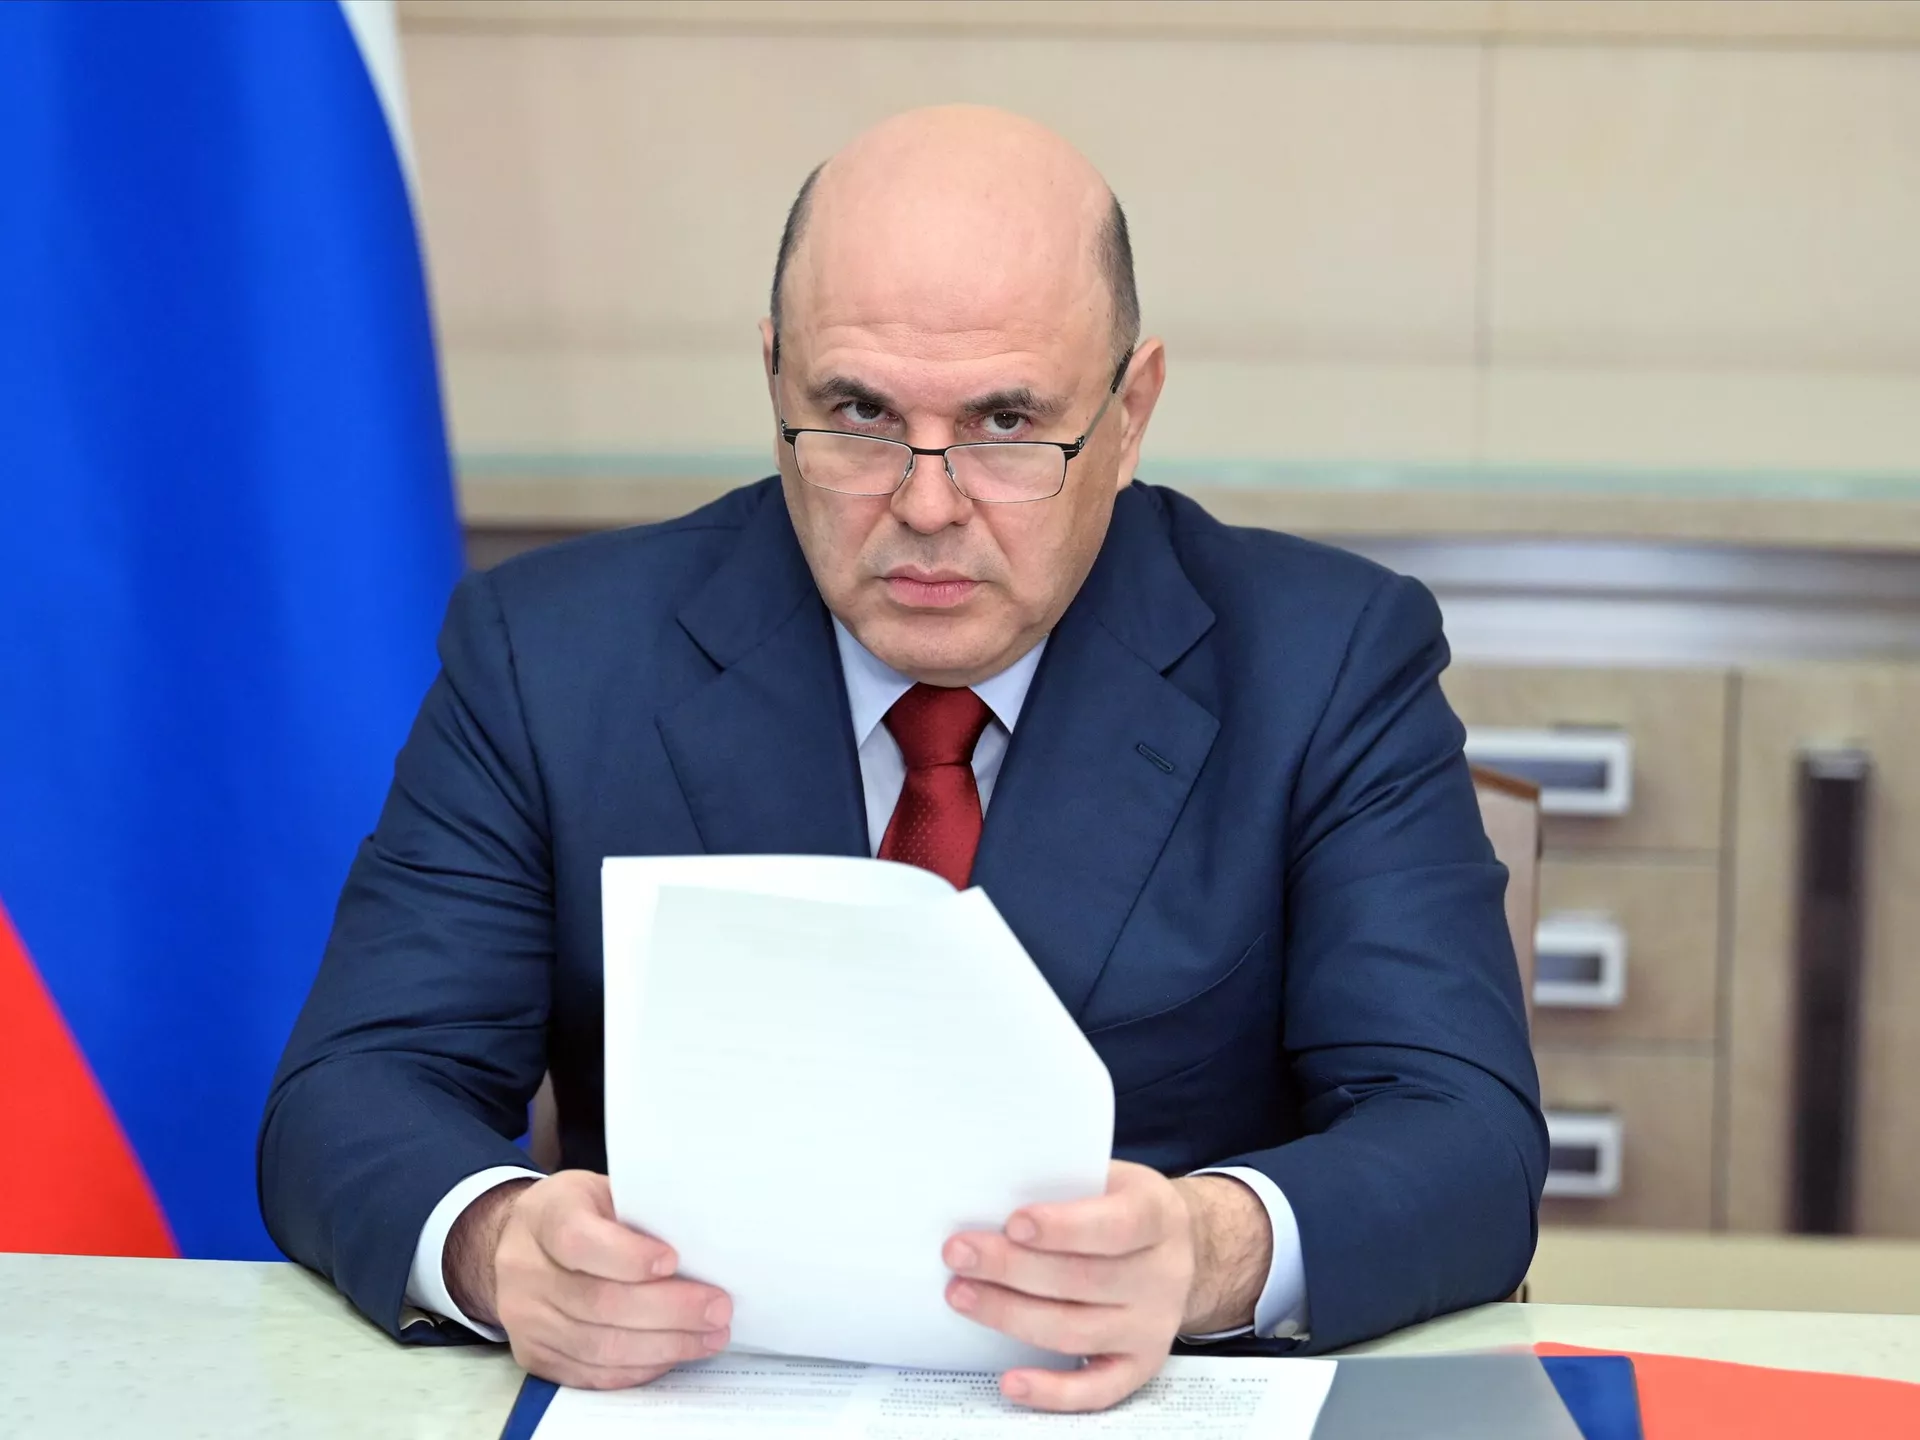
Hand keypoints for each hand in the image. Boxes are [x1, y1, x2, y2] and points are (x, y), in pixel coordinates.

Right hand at [445, 1170, 732, 1388]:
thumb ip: (639, 1213)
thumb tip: (702, 1246)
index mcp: (545, 1217)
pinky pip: (592, 1373)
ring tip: (710, 1337)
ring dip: (663, 1346)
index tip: (675, 1261)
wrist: (516, 1241)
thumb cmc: (577, 1211)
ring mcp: (526, 1319)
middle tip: (718, 1309)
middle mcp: (526, 1271)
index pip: (579, 1241)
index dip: (629, 1256)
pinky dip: (640, 1367)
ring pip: (599, 1346)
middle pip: (598, 1302)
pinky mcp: (534, 1355)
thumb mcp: (601, 1191)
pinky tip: (674, 1353)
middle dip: (668, 1310)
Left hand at [941, 1163, 1270, 1411]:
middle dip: (1013, 1268)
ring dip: (1012, 1316)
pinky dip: (1052, 1392)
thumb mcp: (1110, 1177)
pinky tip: (1010, 1381)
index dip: (1064, 1227)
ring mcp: (1153, 1327)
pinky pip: (1096, 1389)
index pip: (1116, 1225)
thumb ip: (1064, 1184)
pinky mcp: (1140, 1365)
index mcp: (1158, 1217)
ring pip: (1077, 1331)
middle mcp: (1162, 1276)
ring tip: (962, 1295)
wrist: (1182, 1249)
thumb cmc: (1122, 1205)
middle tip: (959, 1254)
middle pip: (1084, 1280)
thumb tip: (990, 1197)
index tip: (1014, 1223)